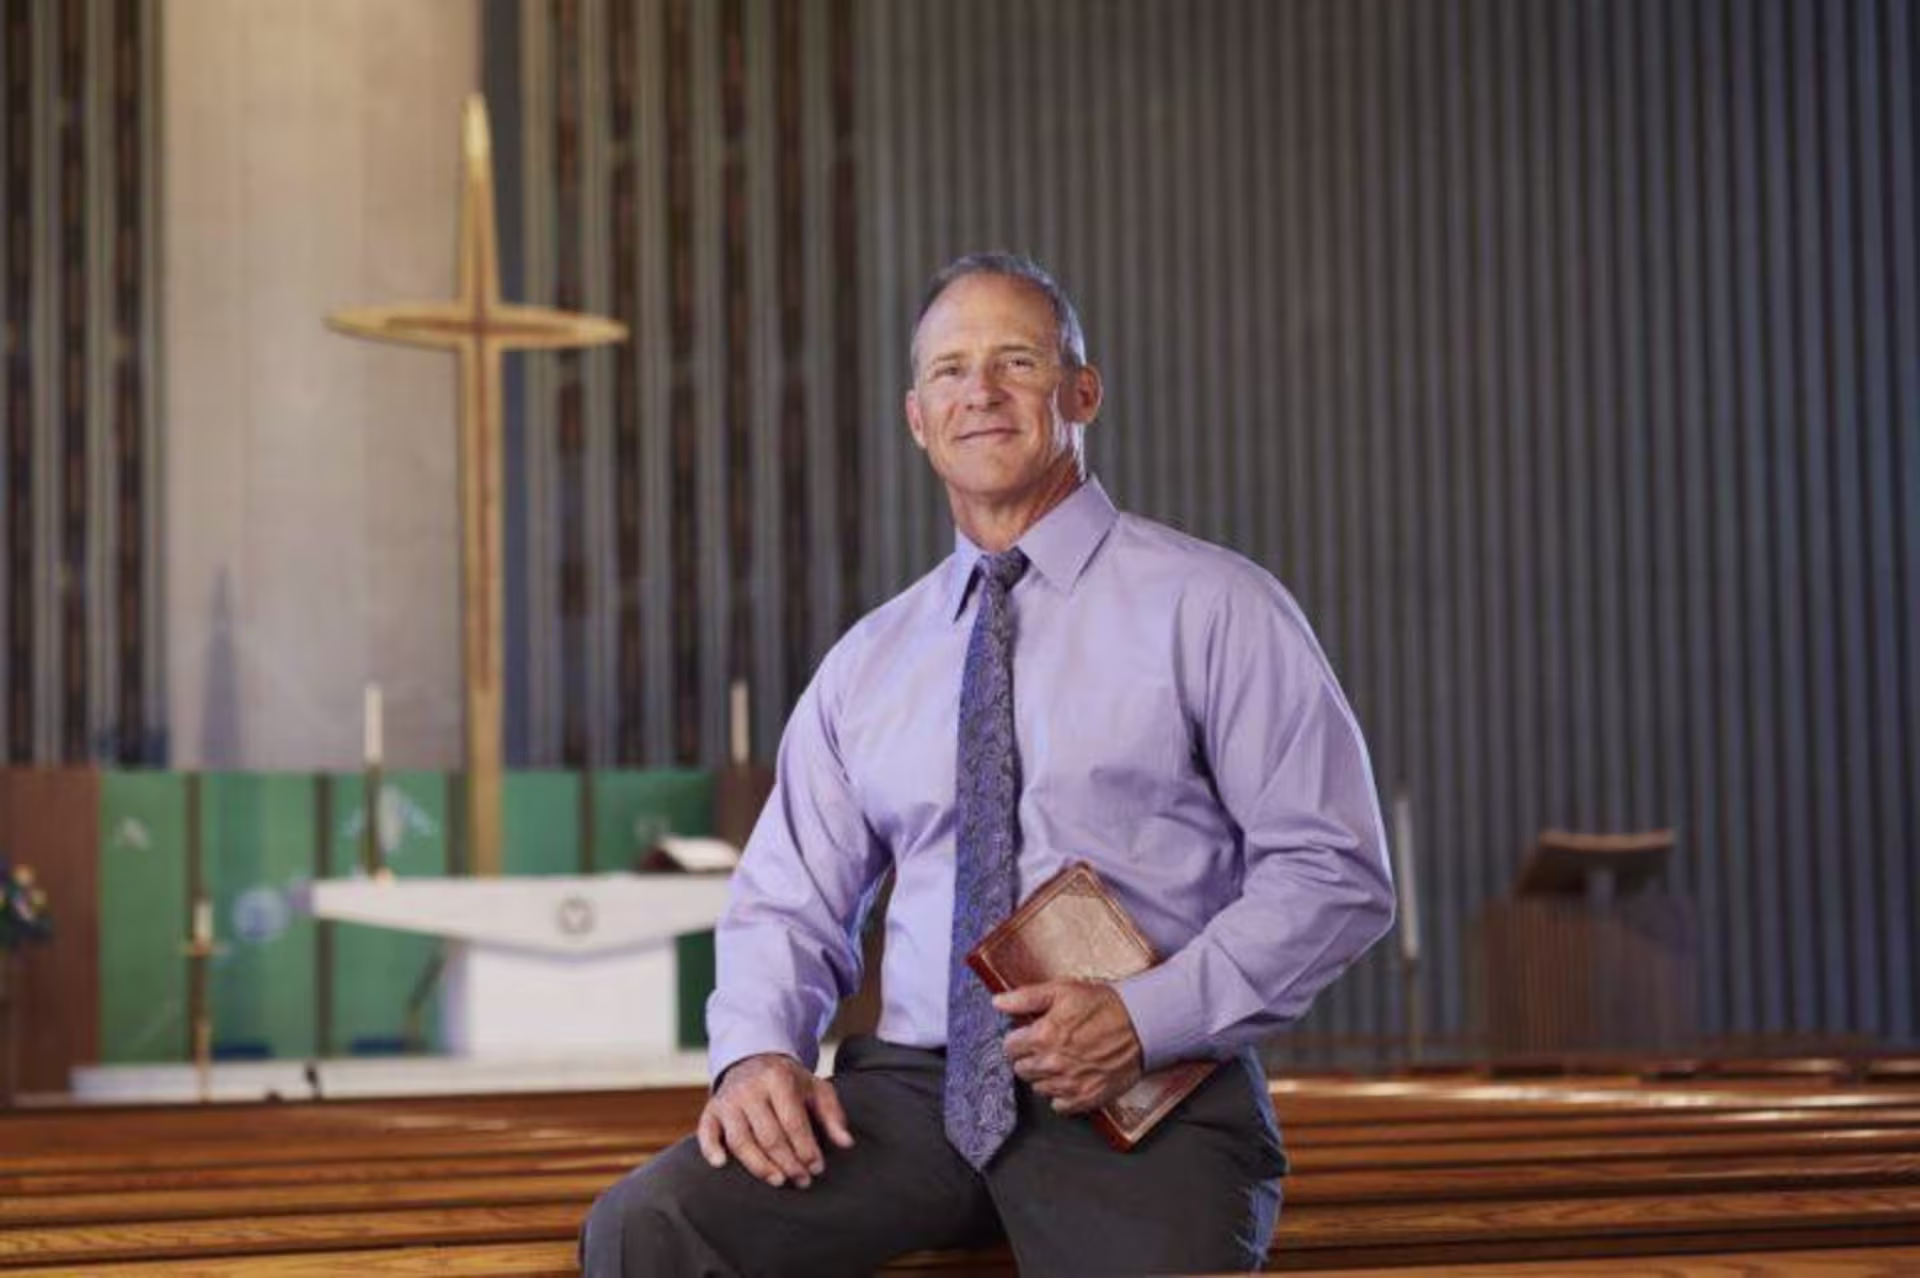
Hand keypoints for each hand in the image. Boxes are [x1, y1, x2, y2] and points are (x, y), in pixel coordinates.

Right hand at [697, 1053, 854, 1189]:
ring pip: (740, 1140)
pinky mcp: (711, 1110)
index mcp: (778, 1079)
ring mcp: (728, 1100)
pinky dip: (710, 1148)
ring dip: (759, 1165)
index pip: (793, 1122)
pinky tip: (721, 1165)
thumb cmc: (789, 1082)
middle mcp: (750, 1088)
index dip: (806, 1149)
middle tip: (802, 1181)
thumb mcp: (815, 1088)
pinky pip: (706, 1132)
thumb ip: (832, 1115)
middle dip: (787, 1162)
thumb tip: (847, 1143)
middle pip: (769, 1135)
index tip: (817, 1168)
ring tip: (778, 1181)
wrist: (753, 1060)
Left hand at [996, 979, 1144, 1114]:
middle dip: (1030, 1057)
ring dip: (1045, 1076)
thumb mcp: (1063, 990)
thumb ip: (1025, 997)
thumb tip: (998, 1002)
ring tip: (1062, 1060)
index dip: (1019, 1039)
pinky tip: (1072, 1077)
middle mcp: (1052, 1063)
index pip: (1009, 1048)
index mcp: (1043, 1036)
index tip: (1030, 1034)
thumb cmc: (1104, 1006)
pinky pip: (1058, 1105)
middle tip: (1048, 1045)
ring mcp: (1069, 1084)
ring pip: (1038, 1088)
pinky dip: (1062, 1094)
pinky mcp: (1085, 1098)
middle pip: (1021, 1069)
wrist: (1142, 1025)